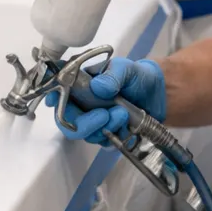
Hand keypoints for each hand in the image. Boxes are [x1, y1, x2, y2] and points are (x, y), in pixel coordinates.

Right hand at [45, 57, 166, 144]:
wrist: (157, 94)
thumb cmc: (136, 76)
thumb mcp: (126, 68)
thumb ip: (113, 75)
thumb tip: (98, 87)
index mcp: (80, 85)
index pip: (58, 93)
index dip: (54, 99)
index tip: (55, 101)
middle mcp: (82, 104)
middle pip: (67, 121)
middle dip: (85, 123)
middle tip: (105, 115)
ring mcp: (94, 121)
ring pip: (86, 134)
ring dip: (105, 127)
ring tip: (123, 113)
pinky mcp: (107, 134)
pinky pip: (104, 142)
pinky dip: (115, 135)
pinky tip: (127, 124)